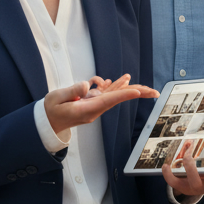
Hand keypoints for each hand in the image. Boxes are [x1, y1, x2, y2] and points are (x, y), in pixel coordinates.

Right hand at [44, 74, 158, 135]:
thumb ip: (72, 91)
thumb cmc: (51, 111)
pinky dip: (114, 86)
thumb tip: (87, 85)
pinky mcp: (91, 102)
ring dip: (129, 88)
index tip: (137, 92)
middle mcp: (94, 108)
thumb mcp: (56, 99)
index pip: (109, 100)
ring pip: (115, 95)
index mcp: (87, 109)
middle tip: (154, 92)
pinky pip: (107, 93)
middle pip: (118, 98)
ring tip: (144, 85)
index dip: (124, 95)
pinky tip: (122, 80)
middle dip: (136, 93)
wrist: (48, 122)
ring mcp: (94, 105)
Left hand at [162, 146, 203, 197]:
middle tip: (190, 155)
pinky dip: (168, 175)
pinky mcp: (183, 188)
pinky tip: (165, 165)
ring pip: (193, 183)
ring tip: (186, 155)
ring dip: (189, 168)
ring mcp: (195, 189)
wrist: (202, 185)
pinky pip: (174, 183)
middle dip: (195, 170)